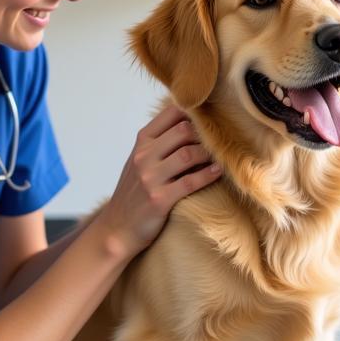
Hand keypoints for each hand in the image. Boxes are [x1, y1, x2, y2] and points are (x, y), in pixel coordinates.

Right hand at [97, 104, 221, 260]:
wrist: (117, 227)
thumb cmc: (135, 192)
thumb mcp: (139, 160)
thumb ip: (160, 142)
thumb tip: (192, 122)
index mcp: (141, 142)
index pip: (170, 114)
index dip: (194, 113)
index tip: (211, 118)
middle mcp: (143, 156)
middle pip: (182, 131)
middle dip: (205, 135)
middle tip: (220, 140)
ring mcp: (150, 178)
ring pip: (188, 155)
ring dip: (209, 154)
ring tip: (221, 156)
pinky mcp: (159, 199)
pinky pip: (190, 182)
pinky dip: (208, 175)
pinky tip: (217, 172)